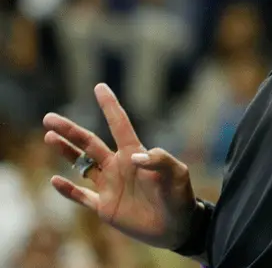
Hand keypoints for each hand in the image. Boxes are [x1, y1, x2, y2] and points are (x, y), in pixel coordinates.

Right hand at [42, 84, 197, 250]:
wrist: (177, 226)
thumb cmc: (181, 196)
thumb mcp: (178, 173)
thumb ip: (160, 160)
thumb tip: (134, 157)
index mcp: (136, 154)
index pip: (120, 125)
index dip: (110, 106)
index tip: (100, 87)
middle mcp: (119, 166)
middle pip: (90, 143)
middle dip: (70, 130)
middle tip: (49, 118)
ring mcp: (110, 186)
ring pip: (82, 165)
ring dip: (65, 152)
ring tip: (49, 137)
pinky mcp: (105, 207)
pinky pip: (82, 197)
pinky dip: (68, 190)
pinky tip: (55, 180)